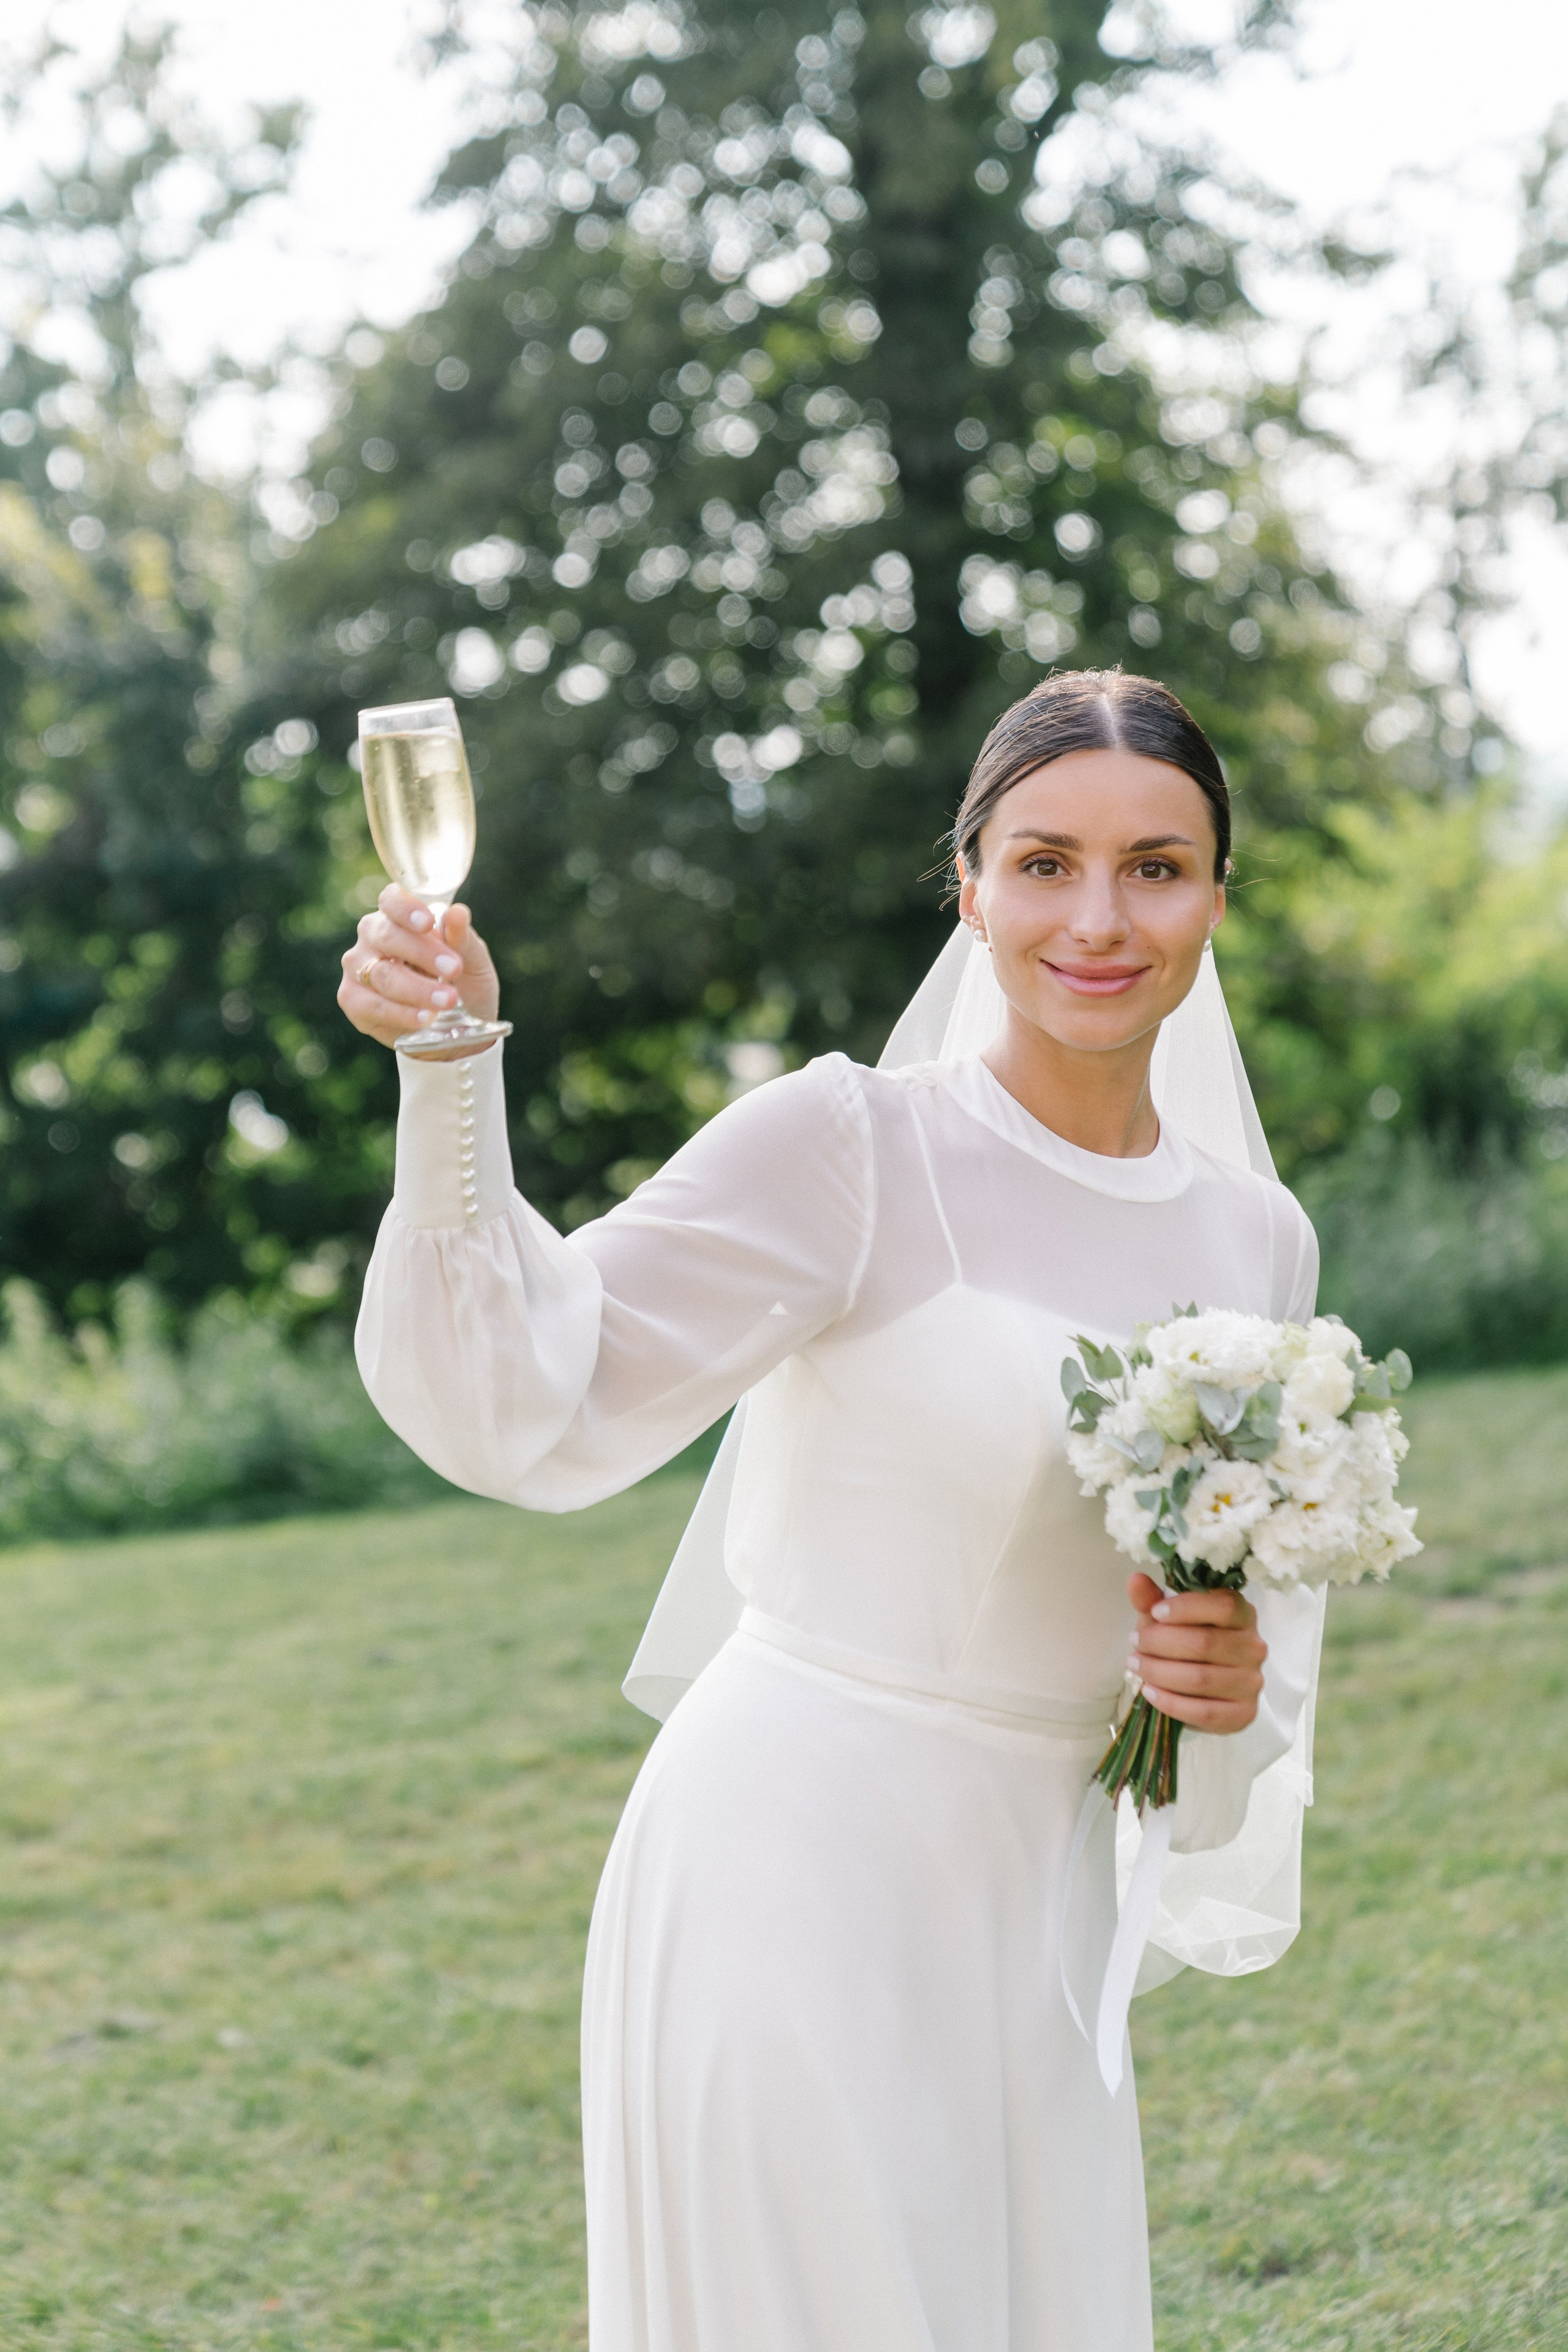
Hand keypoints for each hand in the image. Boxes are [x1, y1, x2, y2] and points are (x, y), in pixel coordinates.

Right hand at [338, 885, 500, 1056]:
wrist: (456, 1030)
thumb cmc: (461, 986)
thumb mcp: (473, 963)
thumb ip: (464, 940)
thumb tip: (458, 912)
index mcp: (398, 917)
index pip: (392, 900)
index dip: (406, 909)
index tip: (428, 923)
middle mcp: (372, 938)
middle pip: (387, 936)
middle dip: (422, 953)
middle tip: (453, 969)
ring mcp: (358, 969)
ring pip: (382, 974)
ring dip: (417, 989)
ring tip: (447, 1000)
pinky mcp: (353, 1001)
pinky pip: (374, 1006)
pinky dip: (402, 1013)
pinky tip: (424, 1018)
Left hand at [1126, 1571, 1265, 1734]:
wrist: (1198, 1687)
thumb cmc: (1183, 1640)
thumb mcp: (1166, 1617)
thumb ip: (1152, 1599)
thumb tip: (1135, 1580)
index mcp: (1243, 1614)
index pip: (1224, 1606)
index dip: (1187, 1608)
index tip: (1155, 1613)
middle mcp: (1254, 1647)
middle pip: (1205, 1643)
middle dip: (1161, 1642)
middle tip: (1135, 1642)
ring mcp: (1252, 1682)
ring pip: (1200, 1678)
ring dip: (1160, 1672)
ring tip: (1136, 1664)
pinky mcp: (1244, 1714)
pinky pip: (1204, 1711)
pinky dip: (1171, 1703)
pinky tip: (1149, 1692)